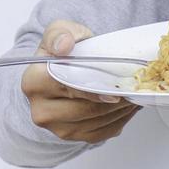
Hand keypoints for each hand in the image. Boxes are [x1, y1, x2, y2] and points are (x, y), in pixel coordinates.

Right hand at [22, 19, 141, 142]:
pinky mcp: (74, 137)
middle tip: (134, 88)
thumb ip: (60, 34)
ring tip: (133, 94)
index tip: (115, 89)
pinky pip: (103, 132)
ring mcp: (57, 128)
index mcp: (34, 83)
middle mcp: (41, 110)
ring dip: (121, 109)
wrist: (64, 69)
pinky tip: (127, 105)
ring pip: (98, 121)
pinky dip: (120, 119)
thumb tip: (64, 46)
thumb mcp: (61, 31)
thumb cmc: (65, 50)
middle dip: (115, 99)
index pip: (69, 88)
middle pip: (87, 109)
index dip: (94, 90)